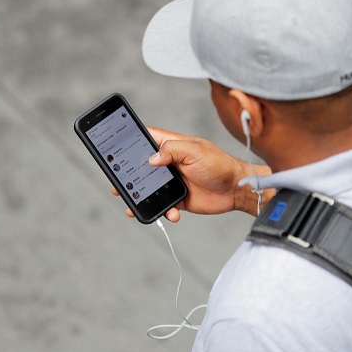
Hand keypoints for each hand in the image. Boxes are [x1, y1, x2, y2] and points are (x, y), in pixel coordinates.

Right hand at [111, 127, 272, 221]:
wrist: (237, 189)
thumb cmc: (219, 164)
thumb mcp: (196, 151)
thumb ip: (173, 150)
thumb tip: (152, 158)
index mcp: (171, 146)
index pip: (144, 138)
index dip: (129, 140)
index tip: (114, 147)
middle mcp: (169, 162)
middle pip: (140, 167)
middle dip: (128, 176)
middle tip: (117, 185)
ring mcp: (172, 181)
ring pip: (148, 189)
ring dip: (141, 197)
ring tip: (133, 205)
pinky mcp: (178, 198)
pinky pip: (163, 205)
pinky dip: (163, 211)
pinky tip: (171, 213)